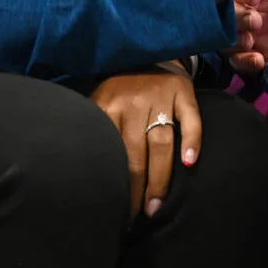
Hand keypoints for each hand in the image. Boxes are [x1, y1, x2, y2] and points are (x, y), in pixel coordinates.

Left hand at [90, 66, 200, 219]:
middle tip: (137, 217)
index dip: (111, 182)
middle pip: (134, 155)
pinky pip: (190, 119)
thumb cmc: (121, 88)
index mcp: (107, 106)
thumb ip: (94, 128)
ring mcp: (160, 96)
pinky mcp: (183, 91)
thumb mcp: (100, 101)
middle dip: (135, 191)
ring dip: (159, 179)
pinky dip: (191, 140)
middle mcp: (133, 101)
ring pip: (160, 143)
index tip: (112, 209)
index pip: (110, 152)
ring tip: (156, 207)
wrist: (149, 50)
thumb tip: (76, 170)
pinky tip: (189, 163)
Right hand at [228, 0, 267, 72]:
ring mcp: (248, 31)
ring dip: (237, 39)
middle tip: (254, 21)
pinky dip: (244, 61)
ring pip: (229, 35)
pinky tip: (257, 60)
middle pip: (229, 12)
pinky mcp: (253, 52)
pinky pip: (238, 59)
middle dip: (238, 17)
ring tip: (249, 41)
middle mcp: (248, 9)